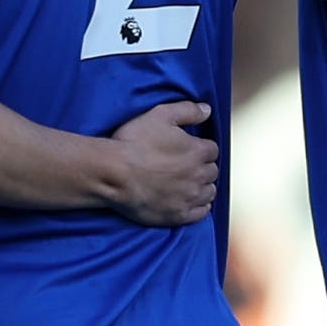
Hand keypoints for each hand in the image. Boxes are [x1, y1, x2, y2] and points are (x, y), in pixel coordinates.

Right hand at [93, 100, 220, 227]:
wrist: (114, 174)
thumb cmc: (134, 142)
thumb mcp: (160, 115)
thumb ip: (187, 111)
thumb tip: (207, 110)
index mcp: (197, 151)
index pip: (212, 149)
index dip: (200, 147)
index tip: (190, 148)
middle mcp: (198, 176)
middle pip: (211, 171)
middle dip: (202, 167)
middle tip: (187, 165)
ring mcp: (189, 198)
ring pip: (209, 192)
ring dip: (203, 186)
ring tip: (190, 184)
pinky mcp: (178, 215)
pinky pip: (200, 213)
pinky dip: (199, 207)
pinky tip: (191, 202)